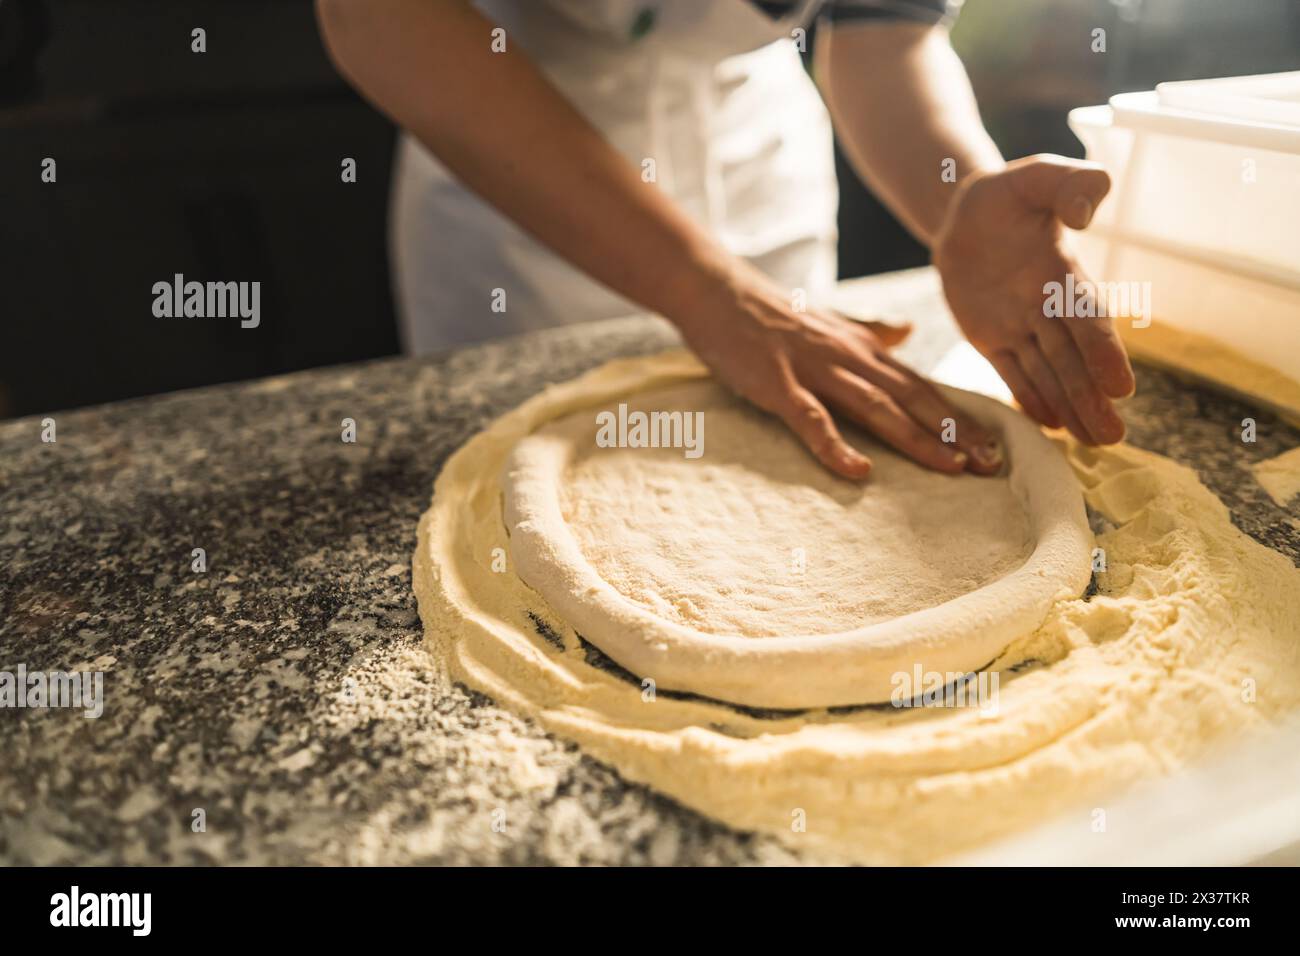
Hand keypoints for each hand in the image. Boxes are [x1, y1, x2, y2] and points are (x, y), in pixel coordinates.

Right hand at [671, 273, 1003, 479]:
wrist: (717, 291)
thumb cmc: (769, 312)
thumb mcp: (829, 320)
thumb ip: (870, 330)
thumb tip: (907, 330)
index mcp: (862, 348)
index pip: (921, 386)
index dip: (959, 416)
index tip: (995, 444)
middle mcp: (849, 357)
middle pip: (912, 398)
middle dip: (955, 432)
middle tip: (993, 464)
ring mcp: (814, 370)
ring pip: (876, 408)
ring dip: (917, 439)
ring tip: (953, 467)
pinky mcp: (778, 385)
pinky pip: (811, 419)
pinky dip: (835, 446)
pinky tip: (858, 472)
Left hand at [933, 155, 1134, 444]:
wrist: (963, 213)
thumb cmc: (1006, 194)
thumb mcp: (1035, 177)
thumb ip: (1068, 184)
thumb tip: (1090, 208)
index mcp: (1063, 274)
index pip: (1087, 318)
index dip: (1103, 352)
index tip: (1121, 387)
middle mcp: (1048, 307)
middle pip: (1073, 359)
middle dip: (1091, 397)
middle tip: (1113, 438)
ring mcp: (1022, 326)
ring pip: (1048, 373)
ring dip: (1070, 407)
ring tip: (1092, 443)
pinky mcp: (993, 339)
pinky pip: (1013, 373)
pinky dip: (1030, 398)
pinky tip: (1050, 426)